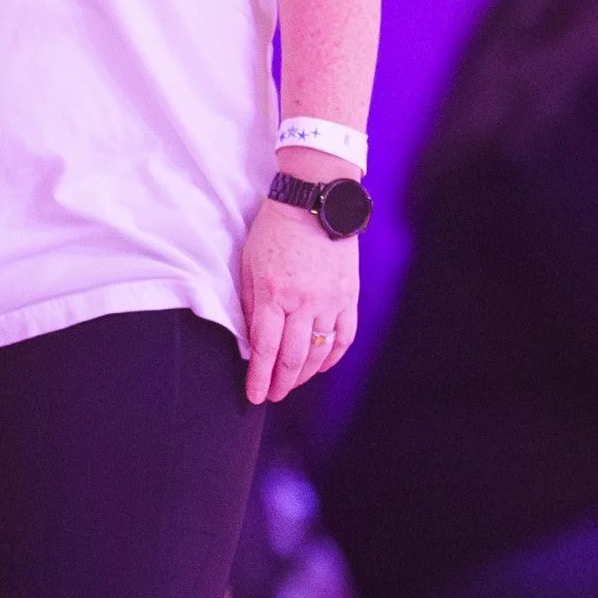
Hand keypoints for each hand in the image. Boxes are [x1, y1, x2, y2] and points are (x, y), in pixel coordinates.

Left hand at [240, 194, 360, 404]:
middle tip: (273, 395)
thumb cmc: (274, 230)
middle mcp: (303, 302)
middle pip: (292, 358)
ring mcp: (330, 300)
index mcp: (274, 294)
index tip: (254, 396)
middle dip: (281, 384)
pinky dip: (332, 357)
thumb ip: (251, 305)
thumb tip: (252, 341)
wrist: (313, 200)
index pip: (265, 349)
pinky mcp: (349, 296)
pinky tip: (321, 365)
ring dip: (304, 374)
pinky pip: (344, 337)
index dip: (259, 379)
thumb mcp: (248, 265)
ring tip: (293, 383)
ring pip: (318, 352)